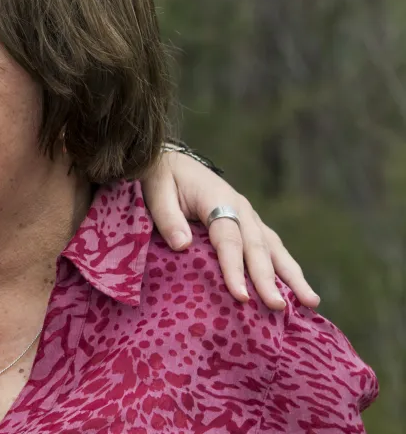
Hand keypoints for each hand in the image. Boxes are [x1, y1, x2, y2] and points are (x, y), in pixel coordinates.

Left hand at [140, 151, 319, 310]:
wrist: (171, 160)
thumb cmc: (161, 177)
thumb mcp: (156, 191)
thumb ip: (167, 217)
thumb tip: (181, 245)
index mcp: (218, 199)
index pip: (229, 239)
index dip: (234, 268)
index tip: (240, 296)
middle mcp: (240, 208)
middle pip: (257, 247)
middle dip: (268, 279)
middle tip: (277, 307)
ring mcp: (249, 216)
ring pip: (274, 249)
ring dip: (292, 277)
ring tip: (311, 303)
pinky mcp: (250, 224)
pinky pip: (272, 248)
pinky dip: (286, 269)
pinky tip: (298, 291)